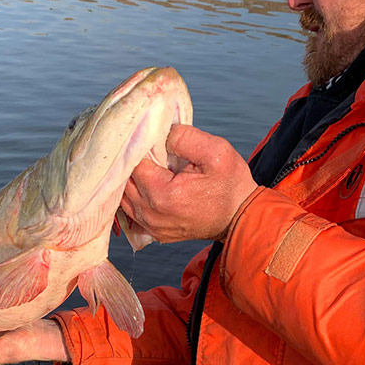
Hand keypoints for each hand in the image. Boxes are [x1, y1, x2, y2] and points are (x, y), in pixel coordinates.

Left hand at [120, 124, 256, 241]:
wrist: (241, 218)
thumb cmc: (231, 186)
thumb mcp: (216, 151)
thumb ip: (185, 137)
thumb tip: (162, 132)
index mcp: (163, 194)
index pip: (133, 163)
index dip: (140, 148)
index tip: (152, 141)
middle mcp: (151, 214)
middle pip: (124, 181)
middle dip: (133, 164)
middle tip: (148, 152)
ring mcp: (151, 226)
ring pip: (124, 197)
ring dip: (131, 181)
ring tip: (149, 167)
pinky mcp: (155, 231)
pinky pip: (132, 211)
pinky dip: (134, 196)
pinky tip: (147, 185)